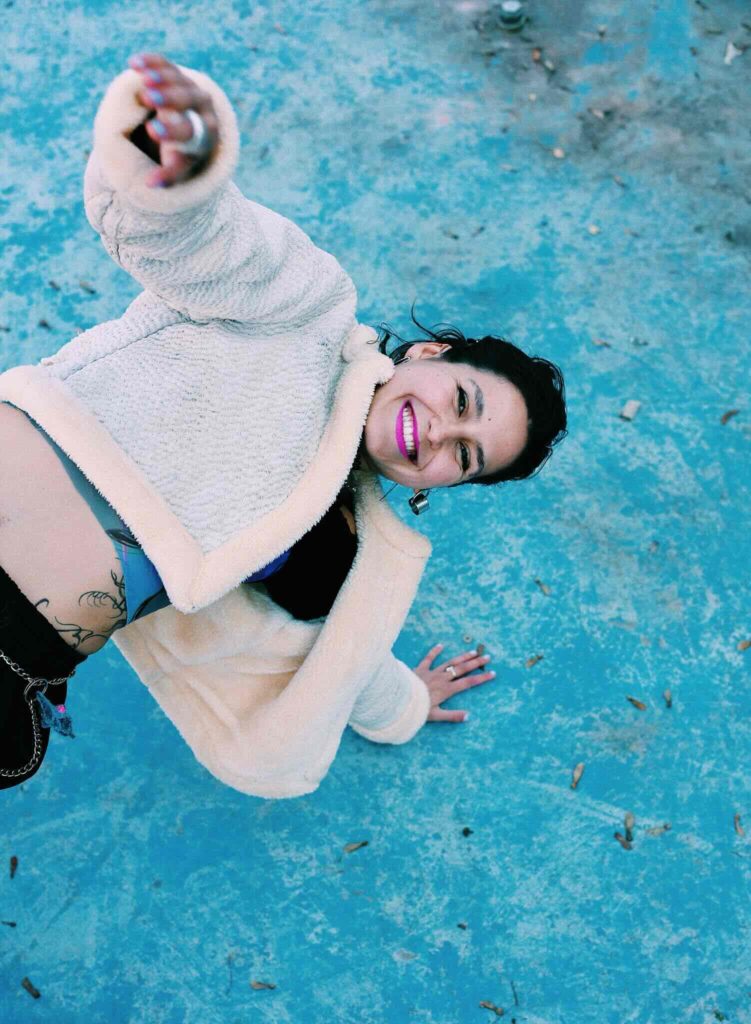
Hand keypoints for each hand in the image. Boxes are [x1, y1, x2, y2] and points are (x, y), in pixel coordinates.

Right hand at [127, 52, 219, 187]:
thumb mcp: (180, 165)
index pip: (193, 132)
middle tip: (148, 97)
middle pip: (188, 99)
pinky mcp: (176, 74)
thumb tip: (150, 184)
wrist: (191, 128)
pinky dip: (151, 62)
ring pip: (178, 78)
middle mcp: (203, 107)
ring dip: (160, 77)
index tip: (152, 130)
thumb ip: (169, 174)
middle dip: (169, 98)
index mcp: (206, 132)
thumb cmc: (182, 153)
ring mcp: (190, 87)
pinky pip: (165, 64)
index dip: (173, 131)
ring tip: (142, 78)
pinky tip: (133, 63)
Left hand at [414, 643, 495, 723]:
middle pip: (462, 669)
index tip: (493, 673)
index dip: (481, 678)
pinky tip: (441, 645)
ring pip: (450, 662)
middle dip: (476, 663)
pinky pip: (428, 658)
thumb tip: (468, 716)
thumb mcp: (436, 716)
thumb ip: (452, 716)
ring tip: (473, 652)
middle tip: (488, 657)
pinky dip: (434, 651)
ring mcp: (431, 672)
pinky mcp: (420, 669)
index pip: (468, 683)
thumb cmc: (417, 708)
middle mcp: (442, 678)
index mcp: (447, 690)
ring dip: (462, 657)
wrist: (400, 698)